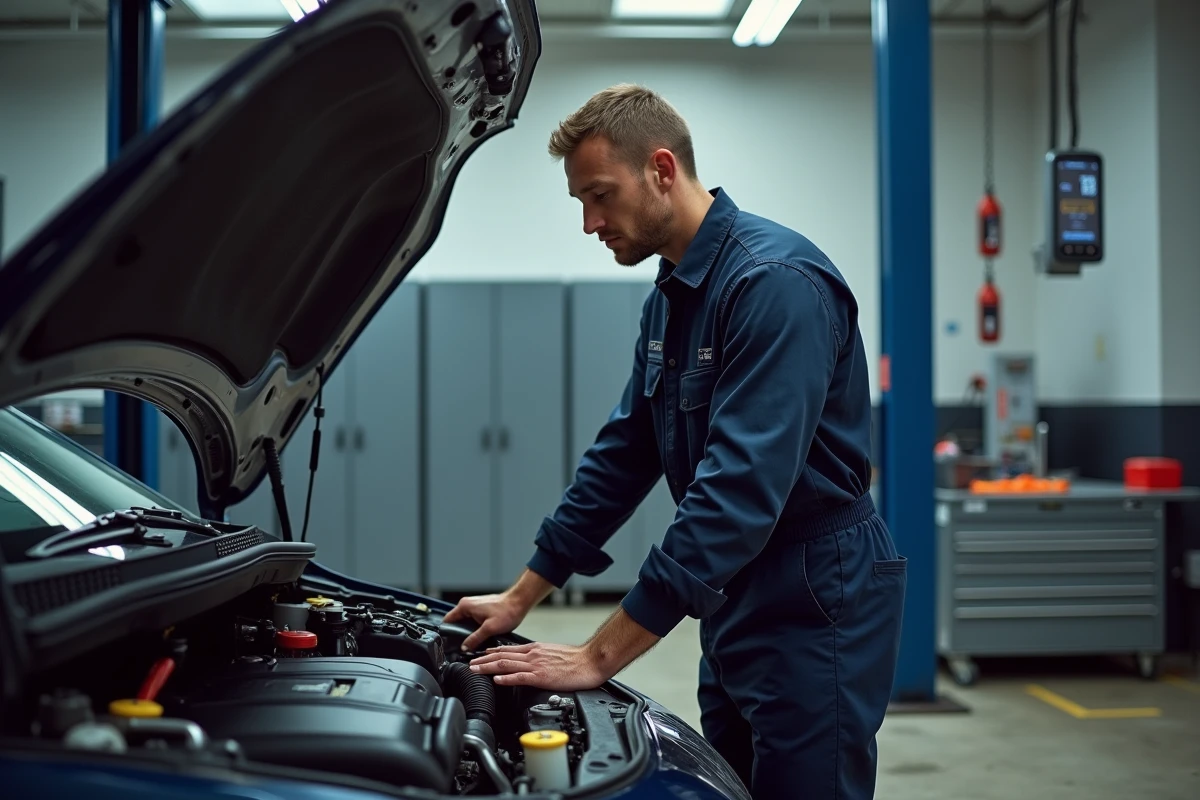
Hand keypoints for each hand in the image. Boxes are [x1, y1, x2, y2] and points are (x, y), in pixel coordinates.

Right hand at [442, 592, 528, 651]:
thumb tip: (464, 648)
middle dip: (459, 635)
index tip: (450, 644)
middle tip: (464, 647)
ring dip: (468, 633)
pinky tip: (480, 637)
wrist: (519, 602)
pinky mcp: (481, 610)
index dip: (447, 634)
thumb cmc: (507, 611)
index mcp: (465, 606)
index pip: (447, 621)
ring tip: (473, 643)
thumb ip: (474, 639)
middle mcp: (467, 604)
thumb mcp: (489, 629)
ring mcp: (474, 607)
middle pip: (456, 623)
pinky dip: (474, 629)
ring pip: (464, 623)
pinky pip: (472, 622)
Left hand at [468, 642, 610, 689]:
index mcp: (535, 649)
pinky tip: (497, 680)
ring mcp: (536, 665)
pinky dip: (506, 678)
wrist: (590, 661)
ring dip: (488, 667)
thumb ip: (538, 656)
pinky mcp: (542, 676)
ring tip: (475, 670)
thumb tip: (528, 662)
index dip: (491, 652)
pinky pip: (520, 677)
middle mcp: (533, 654)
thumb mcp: (553, 652)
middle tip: (470, 664)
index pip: (508, 649)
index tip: (480, 656)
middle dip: (483, 660)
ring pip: (506, 664)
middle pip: (502, 656)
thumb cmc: (576, 659)